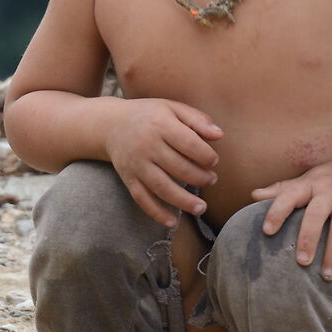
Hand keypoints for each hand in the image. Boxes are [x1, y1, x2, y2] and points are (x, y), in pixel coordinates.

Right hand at [105, 99, 222, 224]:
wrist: (111, 124)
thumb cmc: (150, 115)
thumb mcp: (172, 108)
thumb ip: (197, 120)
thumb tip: (220, 135)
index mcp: (160, 124)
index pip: (188, 143)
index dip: (206, 156)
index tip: (214, 161)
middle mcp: (147, 145)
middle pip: (178, 167)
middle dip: (200, 178)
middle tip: (212, 180)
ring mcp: (136, 164)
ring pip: (161, 187)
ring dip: (183, 201)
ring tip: (201, 207)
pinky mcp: (128, 178)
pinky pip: (142, 199)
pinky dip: (157, 213)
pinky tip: (173, 222)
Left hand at [253, 154, 331, 276]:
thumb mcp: (307, 179)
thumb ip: (282, 189)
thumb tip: (253, 195)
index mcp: (310, 184)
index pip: (289, 195)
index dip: (277, 212)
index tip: (267, 231)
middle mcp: (329, 192)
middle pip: (316, 215)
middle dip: (309, 238)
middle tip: (302, 262)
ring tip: (328, 276)